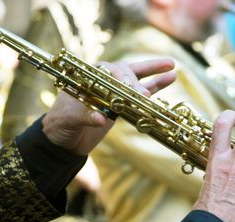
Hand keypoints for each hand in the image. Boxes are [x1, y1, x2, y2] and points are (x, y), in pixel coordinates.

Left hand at [42, 58, 175, 154]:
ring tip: (173, 67)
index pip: (107, 71)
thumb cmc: (60, 126)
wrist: (63, 141)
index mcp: (87, 78)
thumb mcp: (68, 120)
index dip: (120, 78)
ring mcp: (114, 92)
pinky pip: (141, 93)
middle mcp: (103, 82)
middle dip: (137, 80)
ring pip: (136, 77)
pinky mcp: (122, 104)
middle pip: (124, 71)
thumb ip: (84, 116)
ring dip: (155, 72)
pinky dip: (155, 86)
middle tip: (144, 95)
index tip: (130, 89)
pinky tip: (170, 78)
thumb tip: (102, 118)